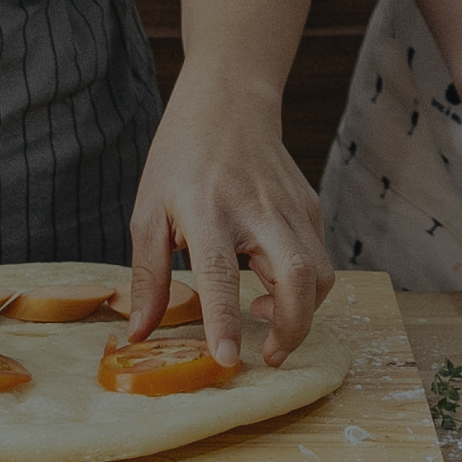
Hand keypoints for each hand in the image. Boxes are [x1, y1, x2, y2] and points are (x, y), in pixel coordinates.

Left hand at [128, 78, 333, 367]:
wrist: (229, 102)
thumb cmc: (180, 158)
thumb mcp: (148, 213)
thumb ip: (148, 277)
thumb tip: (141, 334)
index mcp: (207, 211)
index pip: (221, 275)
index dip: (225, 321)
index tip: (228, 359)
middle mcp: (257, 209)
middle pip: (298, 278)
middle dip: (293, 328)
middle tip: (270, 356)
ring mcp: (291, 207)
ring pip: (320, 274)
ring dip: (302, 311)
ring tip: (265, 313)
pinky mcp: (310, 206)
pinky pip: (319, 258)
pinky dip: (305, 285)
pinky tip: (272, 283)